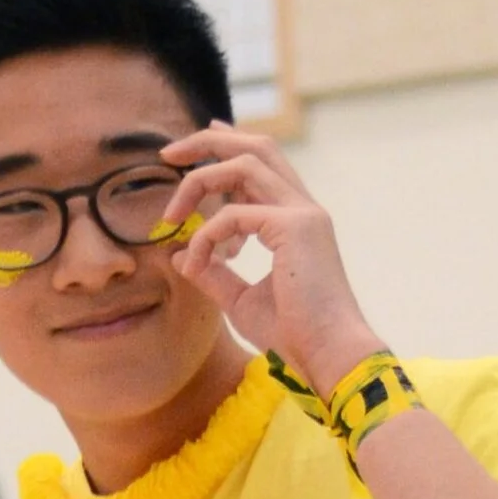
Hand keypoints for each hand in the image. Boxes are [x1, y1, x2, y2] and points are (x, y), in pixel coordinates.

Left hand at [161, 125, 384, 392]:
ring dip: (199, 180)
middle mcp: (304, 208)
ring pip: (245, 164)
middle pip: (256, 147)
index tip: (195, 146)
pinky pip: (232, 216)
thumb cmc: (294, 336)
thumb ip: (214, 274)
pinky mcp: (294, 228)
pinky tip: (197, 263)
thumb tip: (179, 256)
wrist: (329, 356)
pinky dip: (206, 236)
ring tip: (169, 215)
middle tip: (168, 153)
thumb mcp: (241, 300)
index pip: (263, 164)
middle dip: (209, 141)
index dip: (229, 146)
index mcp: (297, 221)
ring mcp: (303, 214)